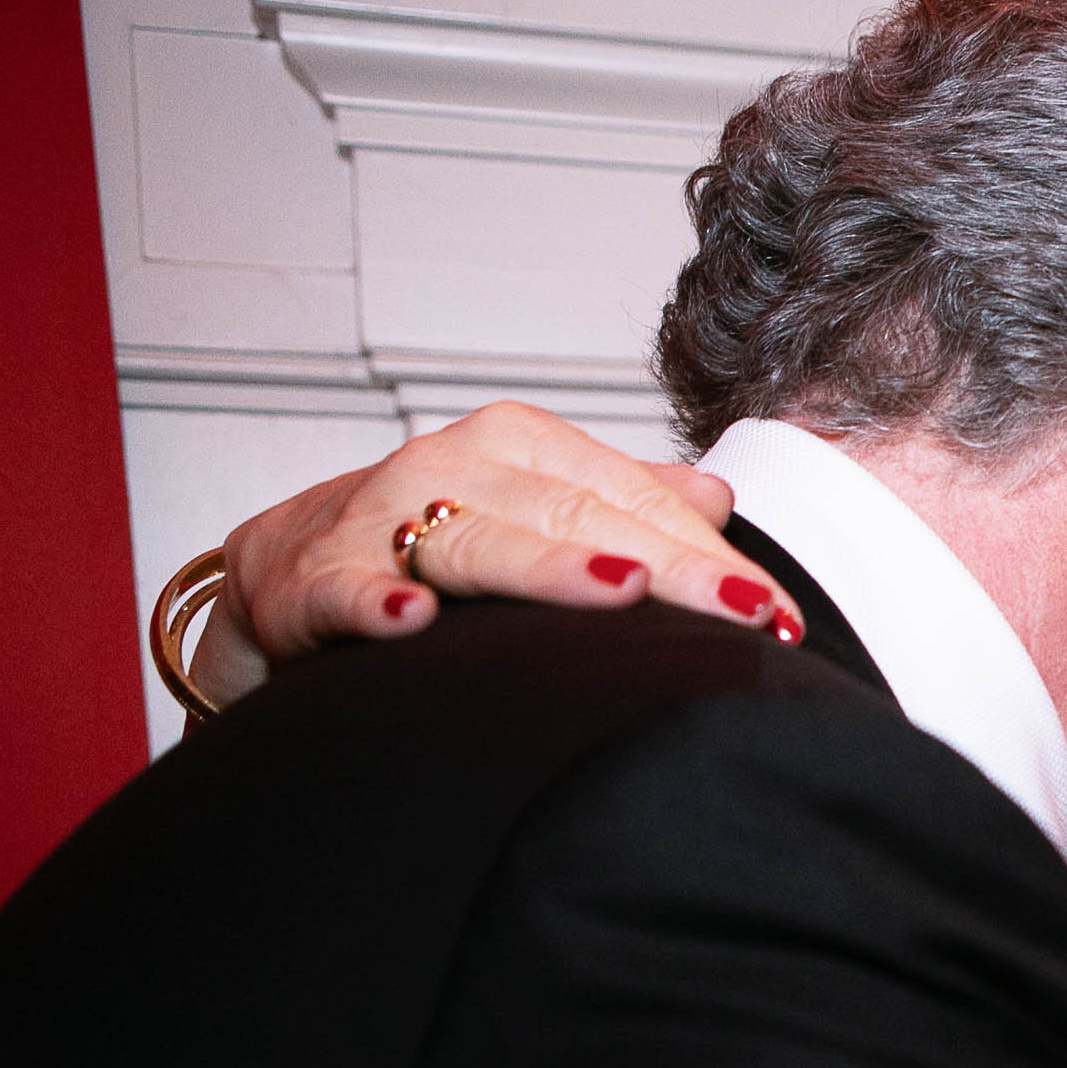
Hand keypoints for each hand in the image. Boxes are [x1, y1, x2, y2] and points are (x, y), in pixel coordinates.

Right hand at [187, 401, 783, 709]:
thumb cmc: (431, 545)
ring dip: (550, 569)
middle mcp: (452, 467)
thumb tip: (717, 494)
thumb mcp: (533, 511)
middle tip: (747, 619)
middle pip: (578, 516)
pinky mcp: (307, 579)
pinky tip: (412, 619)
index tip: (780, 615)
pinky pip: (346, 588)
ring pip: (480, 542)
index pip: (635, 500)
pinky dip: (374, 601)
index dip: (712, 558)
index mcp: (519, 448)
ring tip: (625, 591)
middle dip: (672, 571)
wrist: (286, 570)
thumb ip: (622, 503)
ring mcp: (377, 518)